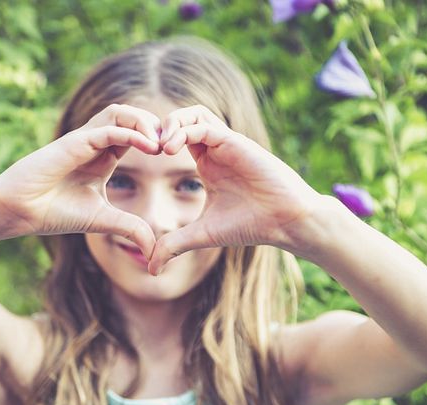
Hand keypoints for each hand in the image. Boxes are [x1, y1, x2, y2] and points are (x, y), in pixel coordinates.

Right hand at [0, 104, 160, 257]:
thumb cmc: (54, 213)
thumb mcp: (103, 221)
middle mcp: (94, 143)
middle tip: (173, 145)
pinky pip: (108, 128)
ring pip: (119, 112)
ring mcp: (83, 140)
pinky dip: (131, 133)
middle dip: (156, 125)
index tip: (175, 156)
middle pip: (130, 116)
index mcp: (103, 157)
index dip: (157, 139)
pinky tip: (150, 147)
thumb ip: (130, 228)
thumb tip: (155, 248)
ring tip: (162, 142)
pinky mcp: (73, 142)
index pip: (135, 134)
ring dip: (145, 122)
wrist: (19, 212)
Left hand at [148, 105, 323, 273]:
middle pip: (183, 118)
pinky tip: (171, 149)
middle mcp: (215, 150)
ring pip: (194, 114)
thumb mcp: (202, 234)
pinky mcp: (237, 142)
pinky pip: (205, 126)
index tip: (141, 161)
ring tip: (159, 147)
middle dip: (159, 127)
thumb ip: (174, 245)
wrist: (286, 222)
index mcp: (207, 164)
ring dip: (172, 124)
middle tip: (146, 148)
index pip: (176, 137)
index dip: (155, 143)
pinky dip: (184, 132)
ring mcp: (227, 144)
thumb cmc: (251, 225)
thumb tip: (150, 267)